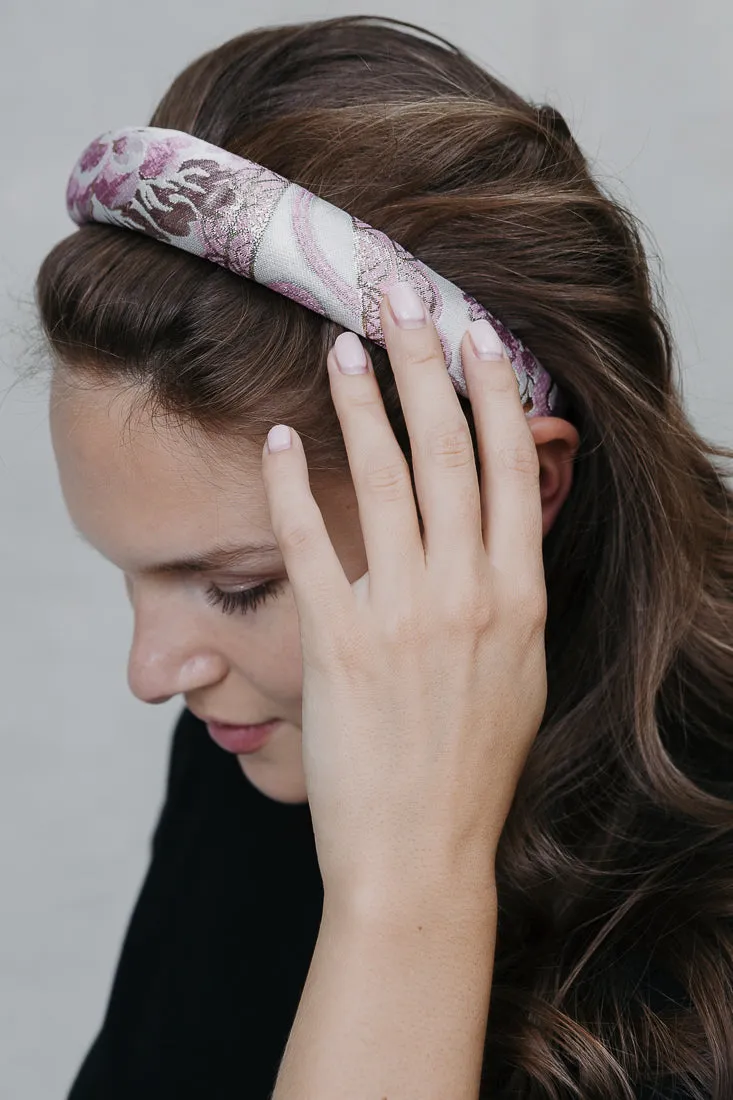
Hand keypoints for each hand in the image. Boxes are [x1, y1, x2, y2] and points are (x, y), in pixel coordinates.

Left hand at [261, 286, 547, 914]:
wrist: (423, 852)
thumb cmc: (473, 768)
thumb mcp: (518, 673)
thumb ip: (508, 596)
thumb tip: (496, 534)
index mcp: (519, 596)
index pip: (513, 470)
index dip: (495, 394)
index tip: (478, 336)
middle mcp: (466, 592)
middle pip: (447, 452)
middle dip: (424, 364)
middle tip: (403, 297)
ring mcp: (401, 614)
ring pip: (381, 480)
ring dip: (359, 403)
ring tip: (340, 344)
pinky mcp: (337, 642)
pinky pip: (309, 544)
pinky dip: (288, 487)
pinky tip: (275, 439)